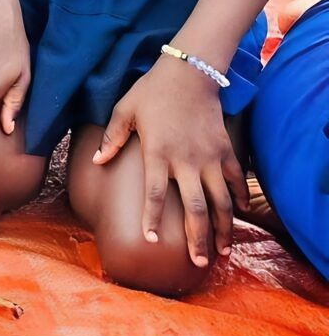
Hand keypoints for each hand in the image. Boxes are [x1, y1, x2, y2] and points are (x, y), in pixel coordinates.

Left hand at [93, 56, 248, 267]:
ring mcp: (211, 158)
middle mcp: (187, 161)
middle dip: (197, 239)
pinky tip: (240, 215)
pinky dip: (240, 199)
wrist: (190, 73)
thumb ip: (112, 138)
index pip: (154, 194)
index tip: (152, 241)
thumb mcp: (124, 111)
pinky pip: (236, 181)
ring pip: (222, 202)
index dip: (153, 219)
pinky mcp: (227, 151)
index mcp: (157, 153)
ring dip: (223, 228)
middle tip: (196, 262)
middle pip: (195, 208)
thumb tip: (96, 162)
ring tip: (221, 250)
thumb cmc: (152, 92)